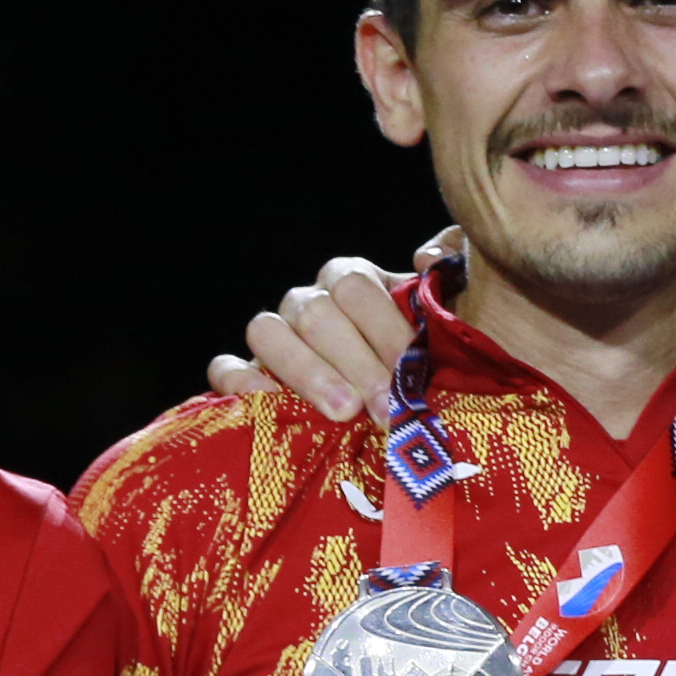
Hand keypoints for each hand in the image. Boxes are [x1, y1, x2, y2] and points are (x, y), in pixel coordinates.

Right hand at [206, 240, 444, 416]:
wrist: (400, 419)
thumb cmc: (424, 372)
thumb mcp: (447, 324)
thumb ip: (449, 276)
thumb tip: (427, 257)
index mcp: (353, 283)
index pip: (355, 286)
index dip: (383, 328)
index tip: (410, 371)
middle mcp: (309, 304)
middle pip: (316, 313)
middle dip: (354, 362)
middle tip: (384, 407)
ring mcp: (274, 339)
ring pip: (267, 332)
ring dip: (308, 373)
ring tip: (342, 413)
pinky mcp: (243, 377)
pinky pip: (226, 369)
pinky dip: (244, 386)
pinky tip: (276, 409)